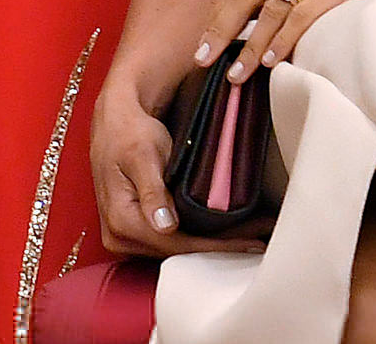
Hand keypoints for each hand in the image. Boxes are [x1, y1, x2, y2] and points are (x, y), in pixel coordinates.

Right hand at [89, 71, 264, 256]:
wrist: (115, 125)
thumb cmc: (130, 134)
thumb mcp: (144, 157)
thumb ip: (153, 192)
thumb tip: (165, 226)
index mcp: (121, 220)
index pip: (176, 244)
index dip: (215, 246)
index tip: (248, 243)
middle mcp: (120, 236)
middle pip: (179, 251)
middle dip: (220, 246)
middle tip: (260, 239)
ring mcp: (126, 235)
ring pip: (177, 247)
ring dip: (213, 243)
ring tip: (252, 235)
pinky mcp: (136, 228)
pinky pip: (171, 238)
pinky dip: (199, 235)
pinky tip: (226, 232)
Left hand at [196, 0, 375, 86]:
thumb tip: (239, 28)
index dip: (216, 15)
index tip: (203, 46)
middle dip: (222, 29)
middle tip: (206, 60)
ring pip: (272, 7)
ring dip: (251, 45)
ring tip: (238, 72)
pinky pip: (304, 15)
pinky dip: (283, 41)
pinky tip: (273, 61)